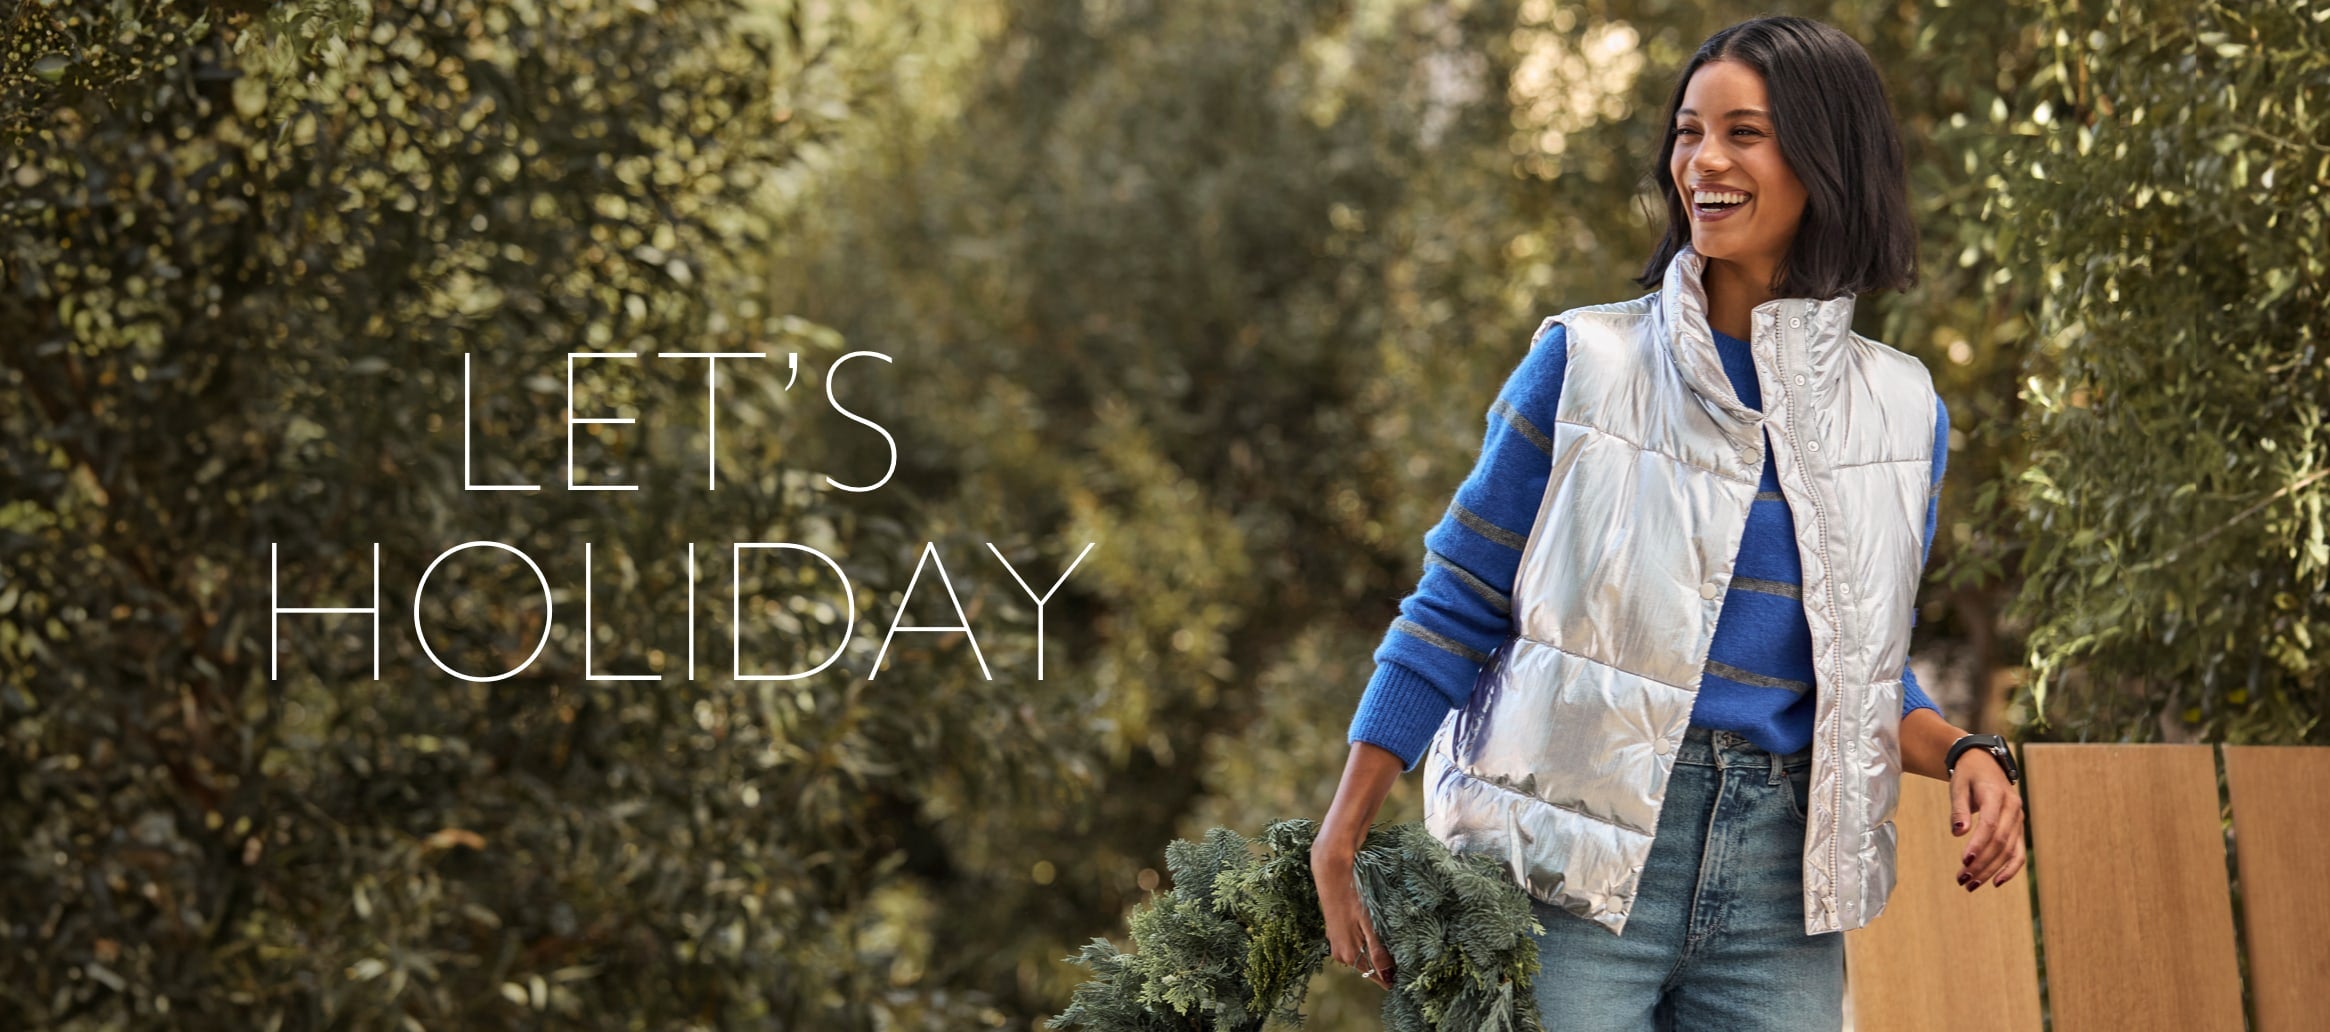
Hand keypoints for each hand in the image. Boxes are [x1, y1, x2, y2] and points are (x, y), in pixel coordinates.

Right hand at [1310, 835, 1393, 988]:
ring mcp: (1336, 945)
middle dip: (1386, 965)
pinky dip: (1367, 944)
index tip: (1408, 972)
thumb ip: (1378, 952)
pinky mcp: (1335, 935)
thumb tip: (1388, 977)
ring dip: (1376, 954)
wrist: (1332, 873)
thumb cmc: (1353, 895)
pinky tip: (1375, 931)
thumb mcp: (1370, 923)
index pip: (1376, 977)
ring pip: (1362, 957)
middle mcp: (1341, 954)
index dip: (1392, 977)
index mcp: (1350, 954)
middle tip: (1406, 953)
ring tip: (1394, 941)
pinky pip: (1355, 947)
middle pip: (1370, 969)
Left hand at [1948, 749, 2026, 891]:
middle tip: (1962, 879)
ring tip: (1971, 885)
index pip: (1990, 824)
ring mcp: (2018, 820)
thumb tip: (1958, 832)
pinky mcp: (2018, 829)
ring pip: (2009, 850)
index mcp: (1997, 795)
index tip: (1964, 861)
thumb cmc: (1968, 775)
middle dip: (1982, 863)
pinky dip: (2010, 869)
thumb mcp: (1958, 786)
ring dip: (1991, 870)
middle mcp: (2013, 809)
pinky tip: (1996, 883)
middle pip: (2000, 841)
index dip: (1978, 844)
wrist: (1985, 764)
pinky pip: (2018, 852)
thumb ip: (1958, 809)